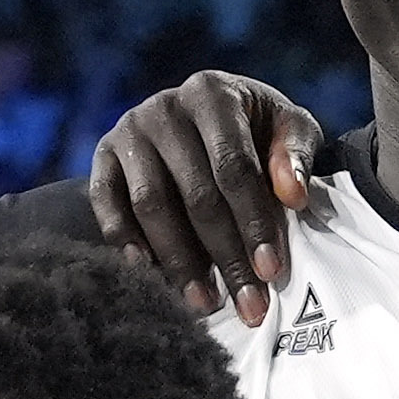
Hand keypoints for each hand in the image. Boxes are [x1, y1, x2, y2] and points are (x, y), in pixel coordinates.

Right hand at [89, 74, 323, 325]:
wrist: (200, 117)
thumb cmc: (254, 129)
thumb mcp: (287, 128)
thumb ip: (296, 155)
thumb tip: (294, 195)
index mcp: (212, 94)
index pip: (234, 167)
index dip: (253, 222)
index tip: (271, 270)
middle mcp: (165, 108)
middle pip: (195, 194)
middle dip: (225, 256)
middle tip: (247, 304)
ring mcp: (129, 131)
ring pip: (151, 205)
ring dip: (178, 261)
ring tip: (205, 303)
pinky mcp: (103, 156)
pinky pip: (107, 204)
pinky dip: (125, 241)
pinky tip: (149, 274)